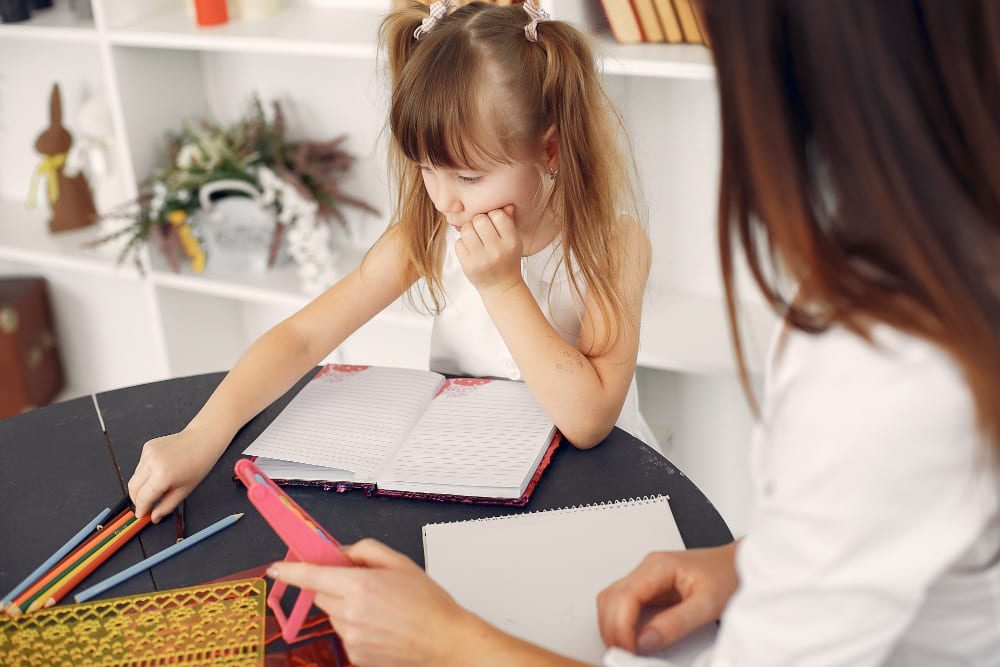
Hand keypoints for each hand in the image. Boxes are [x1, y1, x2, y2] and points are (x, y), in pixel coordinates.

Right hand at [127, 426, 222, 522]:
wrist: (203, 439)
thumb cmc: (198, 463)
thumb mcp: (185, 491)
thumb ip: (166, 506)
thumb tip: (154, 517)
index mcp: (162, 475)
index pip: (142, 499)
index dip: (141, 510)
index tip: (142, 514)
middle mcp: (152, 463)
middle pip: (132, 488)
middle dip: (137, 500)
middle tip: (147, 505)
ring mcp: (148, 453)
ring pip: (134, 477)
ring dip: (141, 486)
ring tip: (158, 485)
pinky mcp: (147, 447)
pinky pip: (140, 466)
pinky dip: (145, 473)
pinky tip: (160, 471)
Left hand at [268, 538, 479, 666]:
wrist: (445, 641)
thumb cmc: (429, 604)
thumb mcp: (400, 563)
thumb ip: (366, 550)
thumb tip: (342, 552)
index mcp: (360, 586)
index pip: (311, 576)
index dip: (290, 571)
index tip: (276, 569)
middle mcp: (351, 613)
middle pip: (321, 593)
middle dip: (332, 584)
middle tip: (361, 583)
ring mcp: (351, 637)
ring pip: (332, 614)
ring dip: (346, 606)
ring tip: (379, 608)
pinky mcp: (355, 655)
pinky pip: (344, 633)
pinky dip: (355, 625)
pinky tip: (380, 624)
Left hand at [455, 205, 522, 292]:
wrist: (501, 287)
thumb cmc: (506, 259)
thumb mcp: (513, 241)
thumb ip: (509, 222)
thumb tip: (506, 204)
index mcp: (511, 242)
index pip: (497, 214)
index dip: (492, 216)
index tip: (493, 223)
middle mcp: (498, 251)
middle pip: (479, 220)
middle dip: (477, 221)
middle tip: (480, 230)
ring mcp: (482, 259)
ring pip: (466, 230)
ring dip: (468, 231)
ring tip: (474, 238)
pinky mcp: (469, 266)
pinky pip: (458, 243)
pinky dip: (462, 244)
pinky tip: (470, 250)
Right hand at [597, 543, 738, 653]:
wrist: (738, 564)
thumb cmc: (728, 575)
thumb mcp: (708, 604)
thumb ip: (676, 623)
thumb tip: (646, 641)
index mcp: (659, 566)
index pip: (623, 596)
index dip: (620, 627)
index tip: (628, 650)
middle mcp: (647, 568)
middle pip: (610, 598)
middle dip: (612, 630)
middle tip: (623, 654)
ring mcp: (646, 576)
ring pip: (611, 600)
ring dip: (613, 626)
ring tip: (626, 649)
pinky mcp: (649, 587)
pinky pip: (622, 603)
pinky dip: (620, 623)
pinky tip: (631, 638)